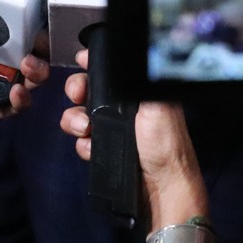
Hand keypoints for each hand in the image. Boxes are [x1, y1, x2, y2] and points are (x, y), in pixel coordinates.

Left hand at [0, 0, 47, 157]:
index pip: (5, 22)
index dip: (22, 15)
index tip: (33, 5)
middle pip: (25, 47)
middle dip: (39, 42)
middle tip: (39, 38)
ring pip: (29, 75)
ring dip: (36, 68)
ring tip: (28, 65)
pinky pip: (17, 103)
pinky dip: (22, 97)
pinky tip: (15, 90)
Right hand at [60, 49, 205, 226]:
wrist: (162, 187)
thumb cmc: (167, 145)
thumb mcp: (156, 104)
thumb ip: (137, 81)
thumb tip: (127, 55)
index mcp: (139, 92)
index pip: (111, 69)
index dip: (93, 63)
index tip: (82, 60)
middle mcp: (126, 108)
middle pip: (89, 89)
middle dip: (77, 90)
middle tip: (77, 95)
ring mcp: (114, 129)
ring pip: (81, 115)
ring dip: (75, 119)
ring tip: (85, 128)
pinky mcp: (105, 149)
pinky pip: (82, 140)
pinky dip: (82, 143)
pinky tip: (91, 148)